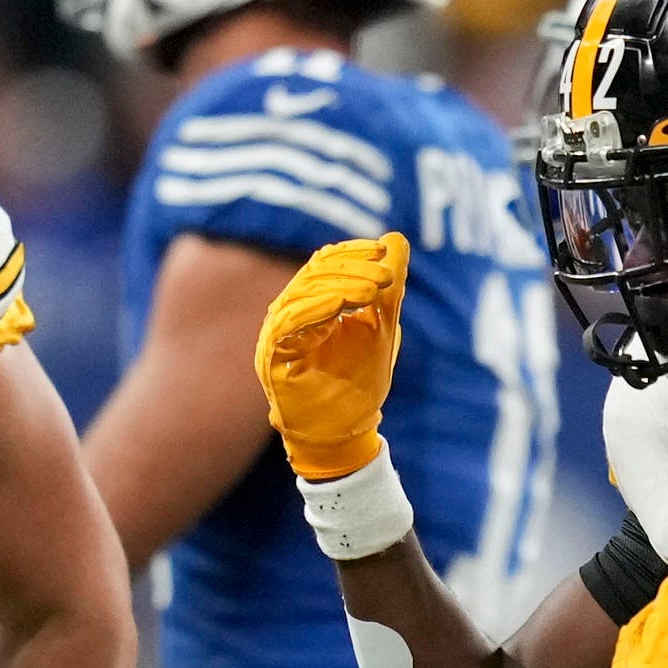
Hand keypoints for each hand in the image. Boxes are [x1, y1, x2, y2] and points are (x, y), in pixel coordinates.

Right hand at [254, 234, 410, 482]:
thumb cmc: (360, 381)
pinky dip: (313, 309)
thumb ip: (388, 287)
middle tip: (386, 275)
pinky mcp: (271, 356)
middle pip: (313, 275)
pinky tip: (339, 305)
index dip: (353, 252)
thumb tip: (397, 238)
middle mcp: (289, 313)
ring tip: (372, 291)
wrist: (346, 429)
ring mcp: (276, 334)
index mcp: (311, 302)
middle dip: (352, 269)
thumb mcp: (381, 325)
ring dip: (338, 287)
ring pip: (300, 294)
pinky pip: (286, 324)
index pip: (325, 264)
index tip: (384, 250)